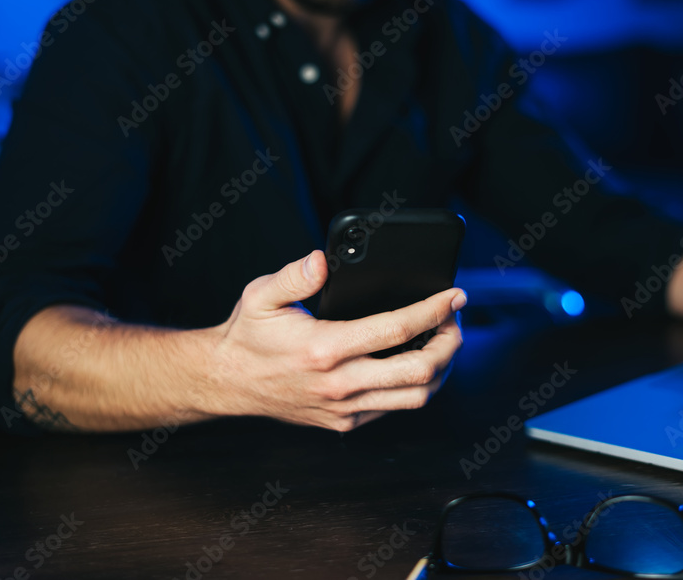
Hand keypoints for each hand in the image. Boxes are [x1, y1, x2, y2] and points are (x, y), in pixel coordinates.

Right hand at [202, 250, 465, 430]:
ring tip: (443, 343)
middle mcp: (340, 383)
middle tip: (455, 321)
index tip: (455, 296)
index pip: (397, 329)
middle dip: (449, 343)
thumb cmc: (247, 336)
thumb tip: (322, 259)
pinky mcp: (344, 422)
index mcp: (325, 348)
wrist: (227, 382)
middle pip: (420, 371)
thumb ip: (295, 275)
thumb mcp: (262, 295)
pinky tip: (416, 363)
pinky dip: (415, 386)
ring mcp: (345, 408)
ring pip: (415, 397)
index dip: (434, 311)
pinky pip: (394, 408)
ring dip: (440, 370)